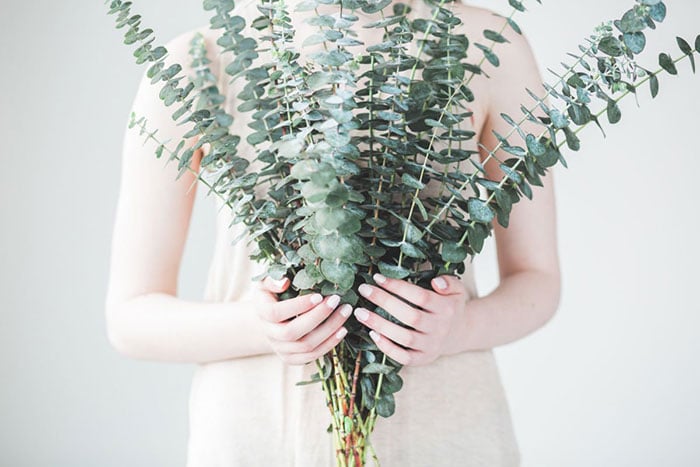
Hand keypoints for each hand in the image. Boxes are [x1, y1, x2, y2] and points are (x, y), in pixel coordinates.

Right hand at [255, 276, 351, 364]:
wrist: (271, 317)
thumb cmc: (273, 293)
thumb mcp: (268, 281)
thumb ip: (274, 279)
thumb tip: (285, 282)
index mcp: (261, 312)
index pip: (276, 313)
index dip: (298, 306)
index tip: (319, 296)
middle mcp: (269, 334)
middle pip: (293, 332)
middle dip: (318, 316)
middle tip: (336, 300)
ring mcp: (280, 349)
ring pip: (306, 346)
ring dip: (329, 330)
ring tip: (345, 312)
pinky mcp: (292, 358)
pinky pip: (312, 356)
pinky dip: (330, 344)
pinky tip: (342, 329)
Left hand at [353, 273, 472, 365]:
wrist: (462, 332)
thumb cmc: (451, 306)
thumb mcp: (457, 289)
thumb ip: (448, 282)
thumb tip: (436, 283)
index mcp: (446, 308)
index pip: (420, 296)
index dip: (398, 286)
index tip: (377, 277)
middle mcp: (440, 328)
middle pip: (410, 316)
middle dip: (384, 302)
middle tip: (363, 290)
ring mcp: (431, 346)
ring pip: (404, 338)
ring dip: (380, 325)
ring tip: (360, 313)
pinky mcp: (424, 359)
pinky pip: (404, 357)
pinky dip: (387, 348)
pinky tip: (372, 334)